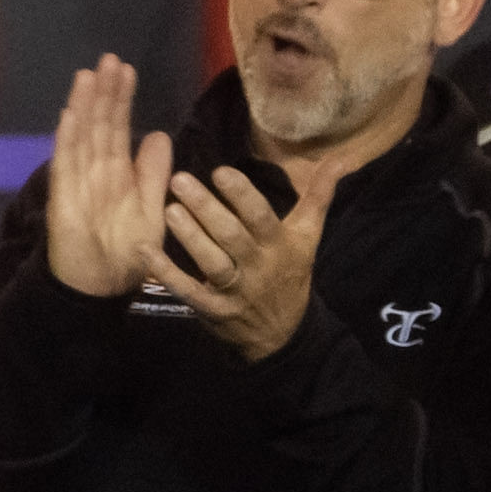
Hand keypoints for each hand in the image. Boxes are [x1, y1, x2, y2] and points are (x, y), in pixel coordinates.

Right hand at [38, 56, 173, 300]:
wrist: (101, 288)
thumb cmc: (127, 254)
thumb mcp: (152, 209)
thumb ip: (154, 174)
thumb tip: (159, 134)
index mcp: (117, 173)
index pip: (118, 127)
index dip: (121, 99)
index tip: (126, 70)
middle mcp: (95, 171)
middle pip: (99, 124)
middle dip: (104, 92)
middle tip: (109, 59)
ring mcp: (77, 182)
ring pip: (81, 136)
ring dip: (84, 106)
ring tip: (89, 75)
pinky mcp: (64, 197)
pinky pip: (65, 164)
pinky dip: (67, 139)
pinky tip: (70, 114)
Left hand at [154, 161, 331, 363]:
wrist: (282, 333)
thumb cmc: (289, 273)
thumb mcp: (308, 234)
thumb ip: (320, 194)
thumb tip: (344, 157)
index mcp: (279, 245)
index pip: (261, 217)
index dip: (242, 195)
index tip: (220, 172)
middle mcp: (258, 267)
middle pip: (232, 236)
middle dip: (206, 208)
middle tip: (179, 180)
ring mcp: (235, 291)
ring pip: (211, 262)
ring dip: (189, 237)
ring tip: (168, 209)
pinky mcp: (214, 311)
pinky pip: (189, 292)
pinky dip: (167, 274)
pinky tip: (147, 252)